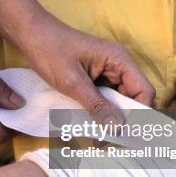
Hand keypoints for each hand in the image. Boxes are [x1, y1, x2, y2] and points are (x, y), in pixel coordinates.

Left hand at [20, 10, 155, 124]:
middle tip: (115, 141)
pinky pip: (105, 97)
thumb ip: (97, 105)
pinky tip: (92, 123)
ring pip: (119, 99)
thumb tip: (118, 127)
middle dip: (126, 118)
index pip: (144, 90)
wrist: (31, 35)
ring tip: (102, 136)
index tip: (132, 135)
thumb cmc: (51, 51)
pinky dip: (101, 110)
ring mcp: (107, 70)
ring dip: (112, 116)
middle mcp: (118, 64)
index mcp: (119, 60)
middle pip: (134, 96)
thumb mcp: (73, 82)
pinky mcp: (96, 76)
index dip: (141, 113)